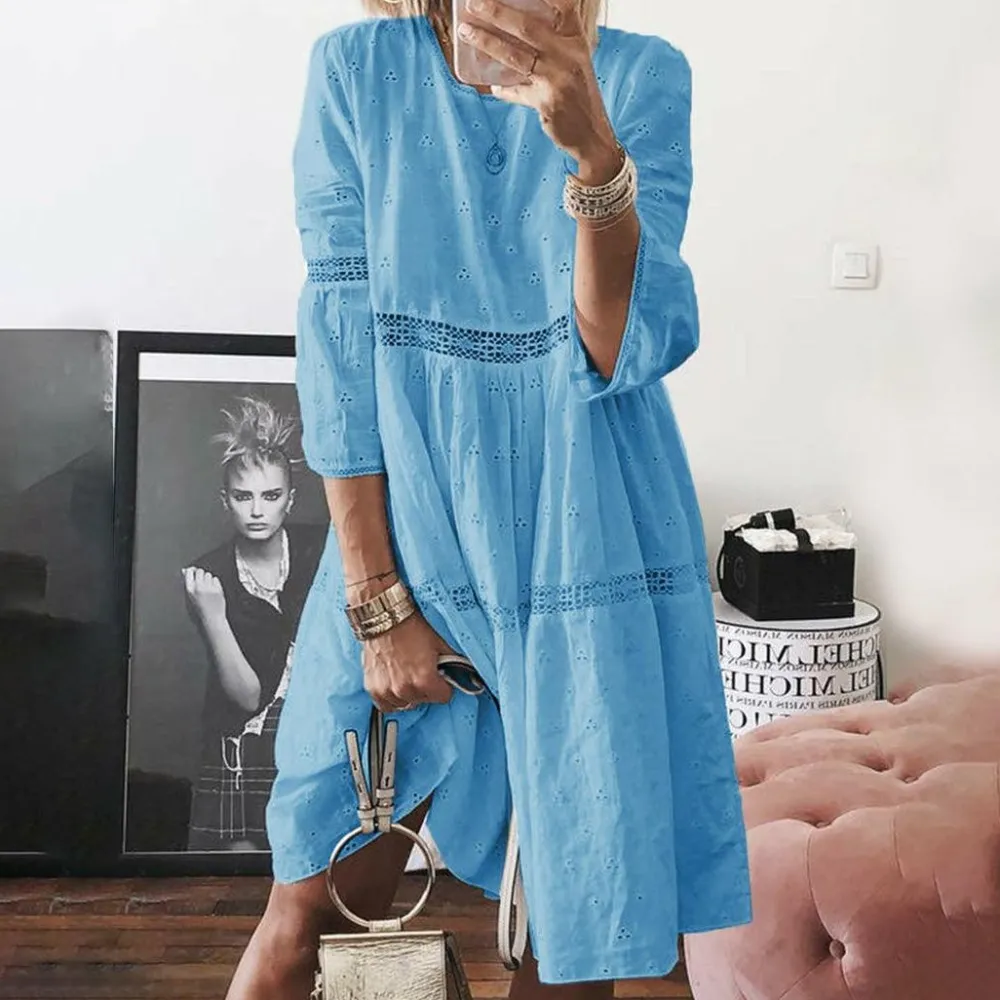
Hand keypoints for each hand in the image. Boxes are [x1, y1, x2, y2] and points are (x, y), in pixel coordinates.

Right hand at [182, 566, 226, 623]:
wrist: (212, 618)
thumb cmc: (200, 609)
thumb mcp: (190, 597)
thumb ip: (188, 583)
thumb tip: (185, 570)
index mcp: (190, 590)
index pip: (189, 572)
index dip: (192, 570)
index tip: (193, 571)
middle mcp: (199, 588)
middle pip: (200, 571)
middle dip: (201, 574)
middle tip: (202, 582)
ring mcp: (209, 588)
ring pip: (209, 574)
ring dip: (208, 579)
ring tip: (208, 588)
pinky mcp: (218, 589)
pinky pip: (216, 579)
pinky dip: (215, 583)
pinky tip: (214, 590)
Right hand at [362, 611, 455, 713]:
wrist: (384, 618)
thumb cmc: (409, 627)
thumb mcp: (439, 644)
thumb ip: (452, 663)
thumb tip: (462, 672)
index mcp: (424, 680)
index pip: (444, 697)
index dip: (444, 685)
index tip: (441, 679)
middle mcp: (405, 689)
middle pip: (425, 700)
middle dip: (427, 688)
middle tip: (422, 672)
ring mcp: (387, 691)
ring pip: (406, 705)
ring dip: (409, 694)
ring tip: (408, 677)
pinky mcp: (373, 688)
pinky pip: (386, 705)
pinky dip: (392, 698)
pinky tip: (395, 685)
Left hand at [458, 0, 620, 177]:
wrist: (592, 133)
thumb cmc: (578, 95)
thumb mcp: (572, 62)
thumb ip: (551, 45)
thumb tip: (511, 33)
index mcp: (575, 39)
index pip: (564, 4)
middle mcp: (568, 54)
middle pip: (527, 26)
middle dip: (497, 12)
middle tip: (473, 4)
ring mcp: (557, 78)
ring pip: (515, 56)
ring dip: (487, 43)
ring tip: (466, 33)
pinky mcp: (547, 101)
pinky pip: (516, 91)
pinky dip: (502, 88)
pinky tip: (492, 86)